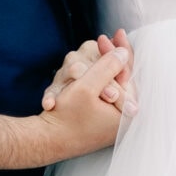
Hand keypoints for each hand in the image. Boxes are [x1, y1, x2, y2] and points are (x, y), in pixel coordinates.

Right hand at [0, 42, 133, 170]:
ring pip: (109, 86)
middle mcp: (123, 119)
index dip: (122, 51)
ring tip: (98, 50)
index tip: (118, 32)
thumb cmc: (65, 117)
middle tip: (106, 38)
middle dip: (111, 59)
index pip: (129, 73)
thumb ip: (108, 67)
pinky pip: (100, 96)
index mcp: (126, 112)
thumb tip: (124, 52)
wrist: (46, 143)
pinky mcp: (100, 123)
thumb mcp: (86, 87)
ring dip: (100, 69)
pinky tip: (89, 70)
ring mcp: (111, 122)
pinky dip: (93, 82)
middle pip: (121, 79)